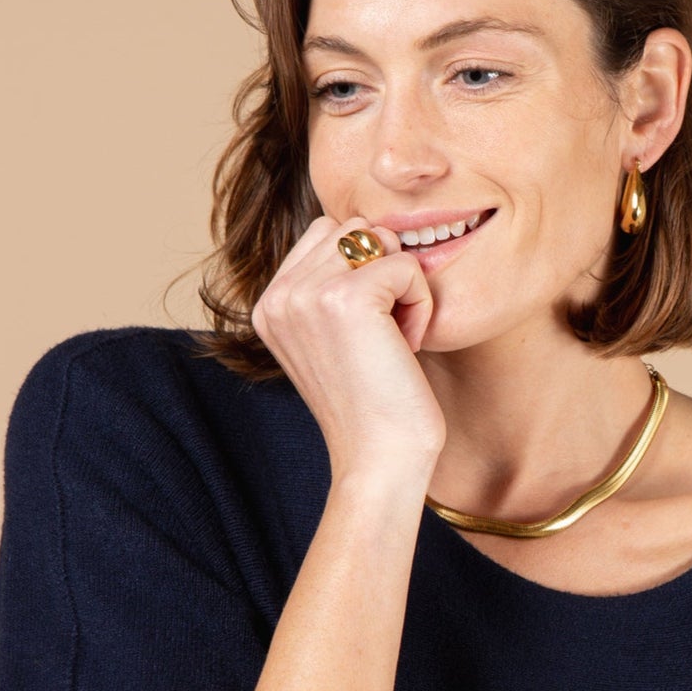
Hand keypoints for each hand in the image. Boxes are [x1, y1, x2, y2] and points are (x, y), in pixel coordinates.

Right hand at [250, 213, 447, 488]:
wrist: (380, 462)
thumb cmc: (375, 409)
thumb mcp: (337, 342)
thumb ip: (332, 289)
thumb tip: (366, 232)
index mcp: (270, 305)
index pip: (328, 235)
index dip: (365, 276)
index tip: (367, 338)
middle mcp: (279, 295)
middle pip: (353, 228)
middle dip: (383, 274)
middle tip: (385, 339)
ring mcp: (307, 294)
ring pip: (379, 240)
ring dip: (403, 286)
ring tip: (393, 341)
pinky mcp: (346, 297)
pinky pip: (406, 265)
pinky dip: (421, 304)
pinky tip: (407, 347)